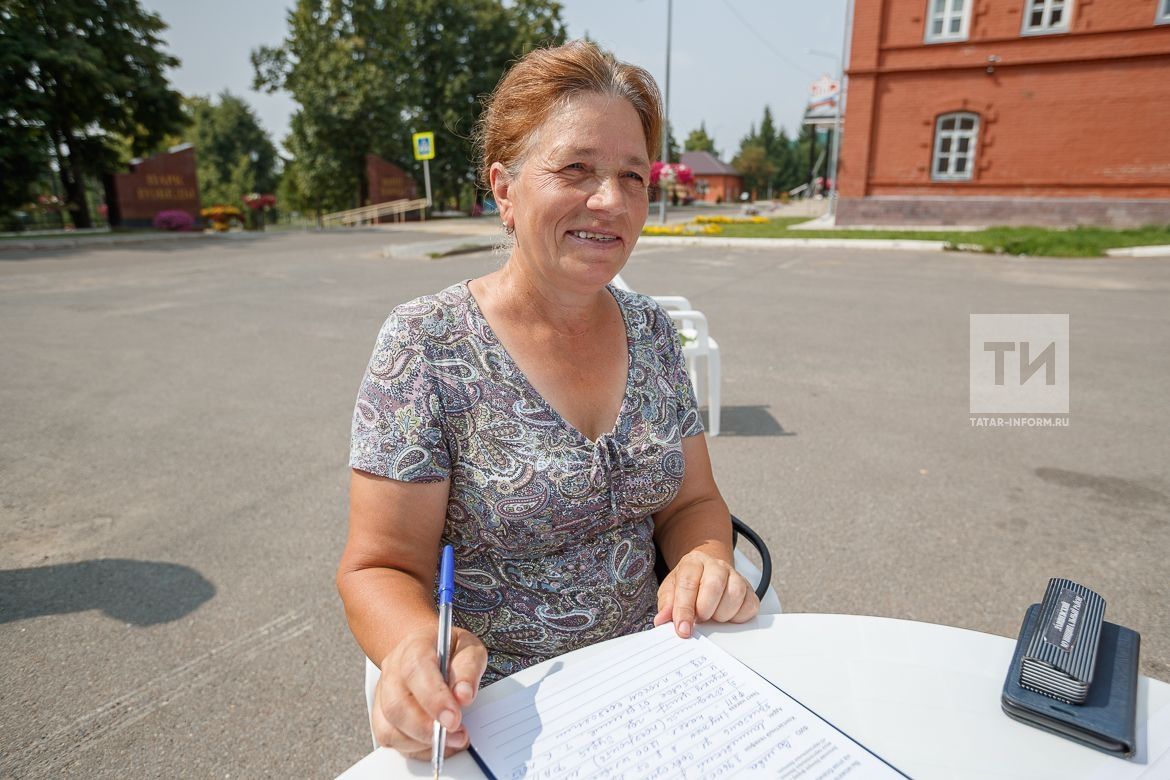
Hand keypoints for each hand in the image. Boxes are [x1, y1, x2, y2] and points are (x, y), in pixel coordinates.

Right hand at [371, 626, 486, 759]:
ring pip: (389, 728)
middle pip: (397, 706)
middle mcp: (392, 670)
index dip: (434, 700)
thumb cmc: (448, 650)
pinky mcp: (381, 714)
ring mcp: (383, 693)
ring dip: (421, 742)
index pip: (416, 672)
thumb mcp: (469, 649)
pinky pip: (389, 740)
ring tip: (450, 739)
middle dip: (427, 729)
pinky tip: (434, 743)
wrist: (429, 650)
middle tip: (457, 735)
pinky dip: (414, 749)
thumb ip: (468, 670)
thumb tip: (463, 696)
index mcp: (414, 647)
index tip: (454, 719)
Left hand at [653, 550, 758, 637]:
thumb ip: (666, 605)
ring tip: (712, 616)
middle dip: (704, 610)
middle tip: (699, 619)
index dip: (684, 609)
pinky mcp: (750, 590)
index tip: (682, 629)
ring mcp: (736, 576)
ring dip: (721, 614)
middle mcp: (716, 566)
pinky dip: (738, 617)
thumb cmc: (688, 584)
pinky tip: (726, 616)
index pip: (688, 584)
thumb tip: (662, 620)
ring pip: (735, 595)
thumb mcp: (671, 590)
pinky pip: (749, 606)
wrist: (707, 572)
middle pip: (714, 586)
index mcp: (693, 563)